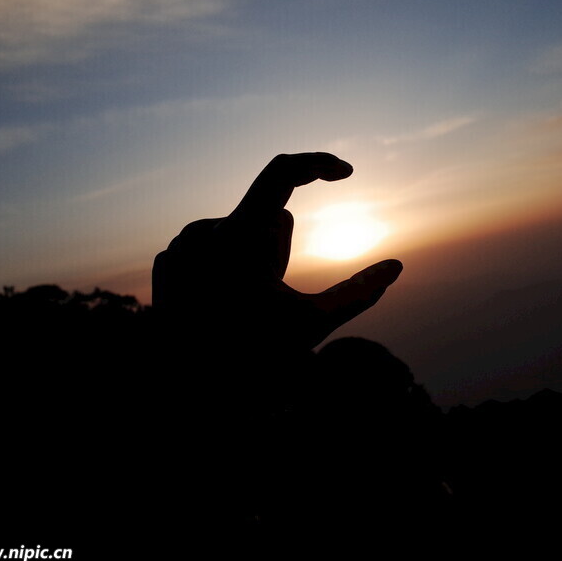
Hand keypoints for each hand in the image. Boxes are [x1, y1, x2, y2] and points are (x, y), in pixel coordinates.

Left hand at [152, 153, 402, 353]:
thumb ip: (360, 292)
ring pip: (238, 233)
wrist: (189, 395)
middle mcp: (205, 230)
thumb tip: (396, 267)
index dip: (319, 165)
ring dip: (251, 258)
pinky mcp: (166, 261)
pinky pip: (208, 249)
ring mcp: (180, 245)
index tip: (346, 173)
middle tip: (274, 296)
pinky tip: (217, 306)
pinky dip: (221, 271)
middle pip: (267, 218)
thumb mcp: (314, 325)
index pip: (283, 172)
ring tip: (243, 307)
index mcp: (241, 236)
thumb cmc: (255, 361)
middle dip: (281, 248)